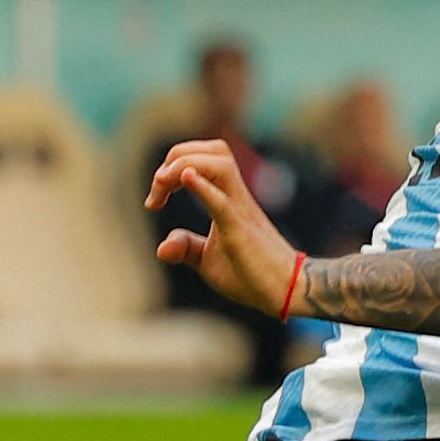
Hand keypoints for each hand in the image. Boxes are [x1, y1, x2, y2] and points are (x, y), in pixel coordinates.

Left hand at [147, 138, 298, 316]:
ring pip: (220, 164)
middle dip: (177, 157)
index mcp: (227, 198)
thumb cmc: (250, 273)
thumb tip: (161, 248)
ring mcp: (241, 212)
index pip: (203, 157)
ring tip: (164, 186)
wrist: (286, 291)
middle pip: (214, 150)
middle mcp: (236, 197)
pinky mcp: (241, 233)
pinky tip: (186, 178)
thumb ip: (185, 248)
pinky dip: (203, 187)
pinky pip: (223, 202)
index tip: (153, 202)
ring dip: (185, 165)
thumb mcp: (208, 259)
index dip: (170, 168)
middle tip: (157, 193)